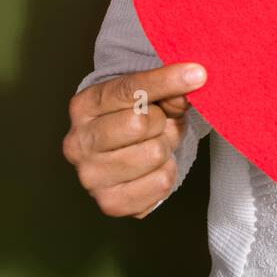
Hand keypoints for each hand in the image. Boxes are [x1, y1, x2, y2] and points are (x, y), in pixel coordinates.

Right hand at [62, 62, 206, 217]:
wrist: (125, 152)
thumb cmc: (138, 117)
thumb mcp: (152, 96)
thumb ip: (169, 89)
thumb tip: (191, 82)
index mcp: (84, 106)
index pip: (128, 89)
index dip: (166, 80)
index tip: (197, 73)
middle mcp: (78, 143)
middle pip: (139, 124)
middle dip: (160, 121)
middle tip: (158, 125)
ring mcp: (90, 177)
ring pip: (154, 154)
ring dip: (165, 148)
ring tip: (154, 145)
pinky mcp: (110, 203)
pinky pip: (161, 183)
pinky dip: (167, 172)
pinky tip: (153, 168)